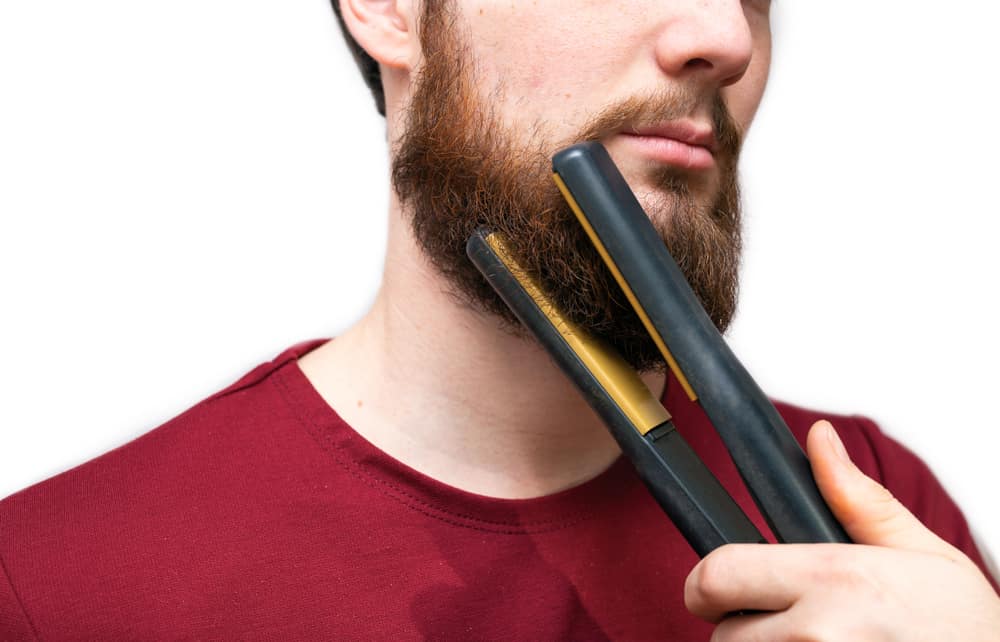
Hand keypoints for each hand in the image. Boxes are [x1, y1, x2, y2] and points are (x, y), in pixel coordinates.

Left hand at [684, 420, 999, 640]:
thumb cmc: (967, 632)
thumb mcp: (922, 553)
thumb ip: (855, 498)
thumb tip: (820, 440)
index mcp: (833, 579)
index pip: (716, 574)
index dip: (709, 582)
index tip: (719, 589)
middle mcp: (816, 635)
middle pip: (723, 633)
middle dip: (743, 626)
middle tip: (785, 623)